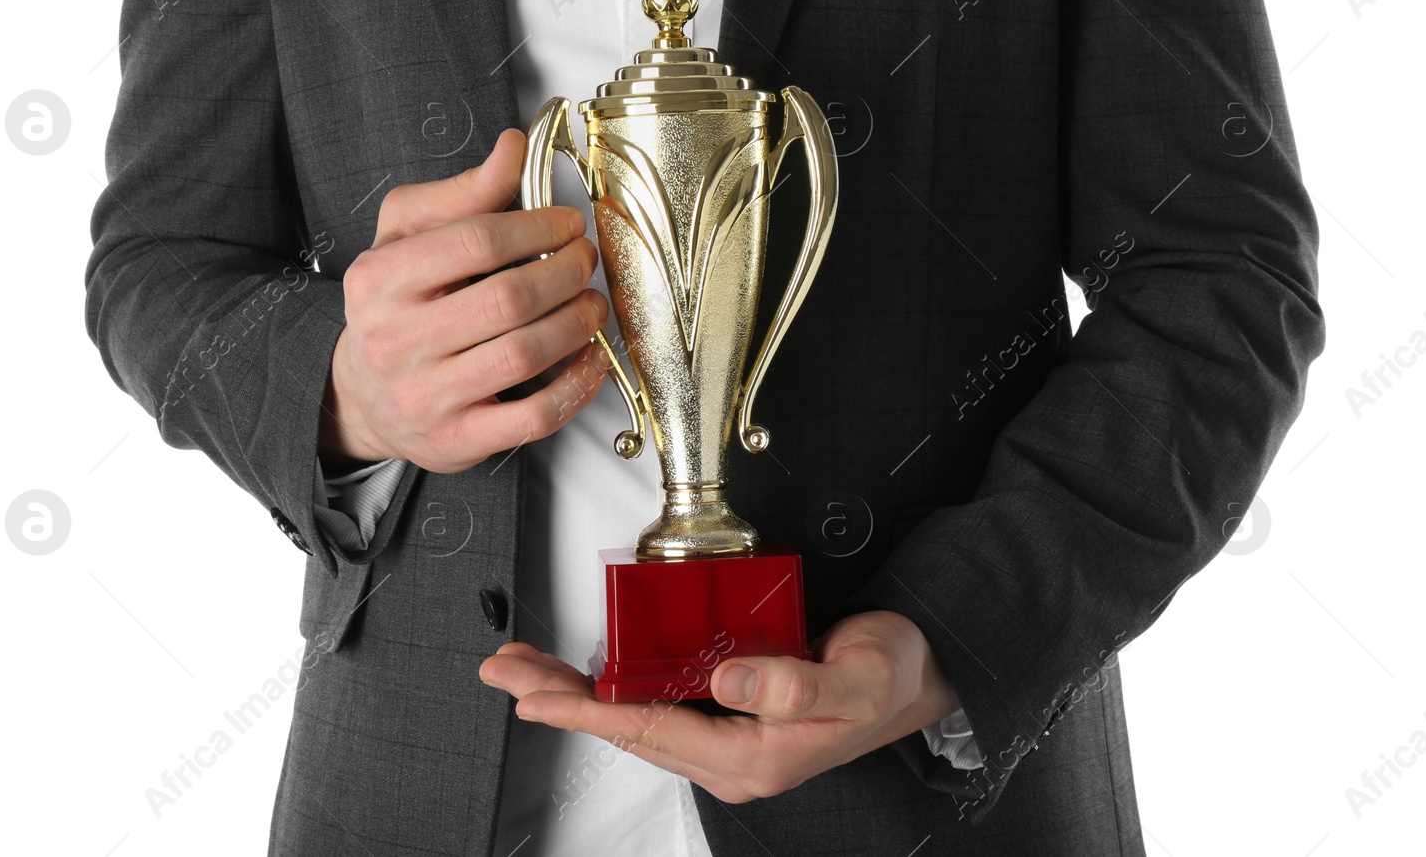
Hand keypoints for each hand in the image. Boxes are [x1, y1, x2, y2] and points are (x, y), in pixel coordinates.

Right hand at [319, 128, 608, 472]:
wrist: (361, 396)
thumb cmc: (393, 307)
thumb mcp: (406, 236)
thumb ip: (463, 192)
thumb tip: (513, 147)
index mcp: (378, 279)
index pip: (474, 241)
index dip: (537, 227)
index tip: (568, 223)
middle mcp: (394, 340)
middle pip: (508, 299)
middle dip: (565, 273)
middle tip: (586, 261)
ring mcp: (424, 397)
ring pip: (524, 355)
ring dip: (577, 324)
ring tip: (591, 304)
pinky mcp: (456, 441)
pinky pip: (533, 417)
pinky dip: (576, 386)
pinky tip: (590, 360)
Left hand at [479, 610, 960, 801]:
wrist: (920, 674)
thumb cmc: (891, 675)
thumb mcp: (857, 678)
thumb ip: (797, 684)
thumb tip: (726, 678)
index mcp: (753, 756)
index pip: (650, 731)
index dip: (586, 714)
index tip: (536, 698)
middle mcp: (731, 752)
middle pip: (626, 728)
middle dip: (559, 700)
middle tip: (506, 673)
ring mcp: (728, 734)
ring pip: (633, 715)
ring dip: (575, 692)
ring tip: (524, 669)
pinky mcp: (730, 708)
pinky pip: (656, 700)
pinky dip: (612, 684)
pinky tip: (586, 672)